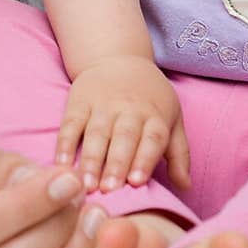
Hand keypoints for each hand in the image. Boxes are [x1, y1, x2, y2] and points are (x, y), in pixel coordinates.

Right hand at [55, 54, 189, 193]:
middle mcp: (129, 108)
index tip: (137, 182)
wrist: (118, 57)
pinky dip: (65, 143)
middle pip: (124, 137)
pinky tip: (62, 164)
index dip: (145, 159)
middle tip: (109, 189)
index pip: (152, 138)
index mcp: (154, 115)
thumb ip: (179, 153)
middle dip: (116, 164)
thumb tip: (185, 186)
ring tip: (85, 185)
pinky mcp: (79, 100)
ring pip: (97, 133)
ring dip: (91, 159)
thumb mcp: (172, 118)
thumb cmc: (149, 97)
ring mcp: (102, 103)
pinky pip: (71, 123)